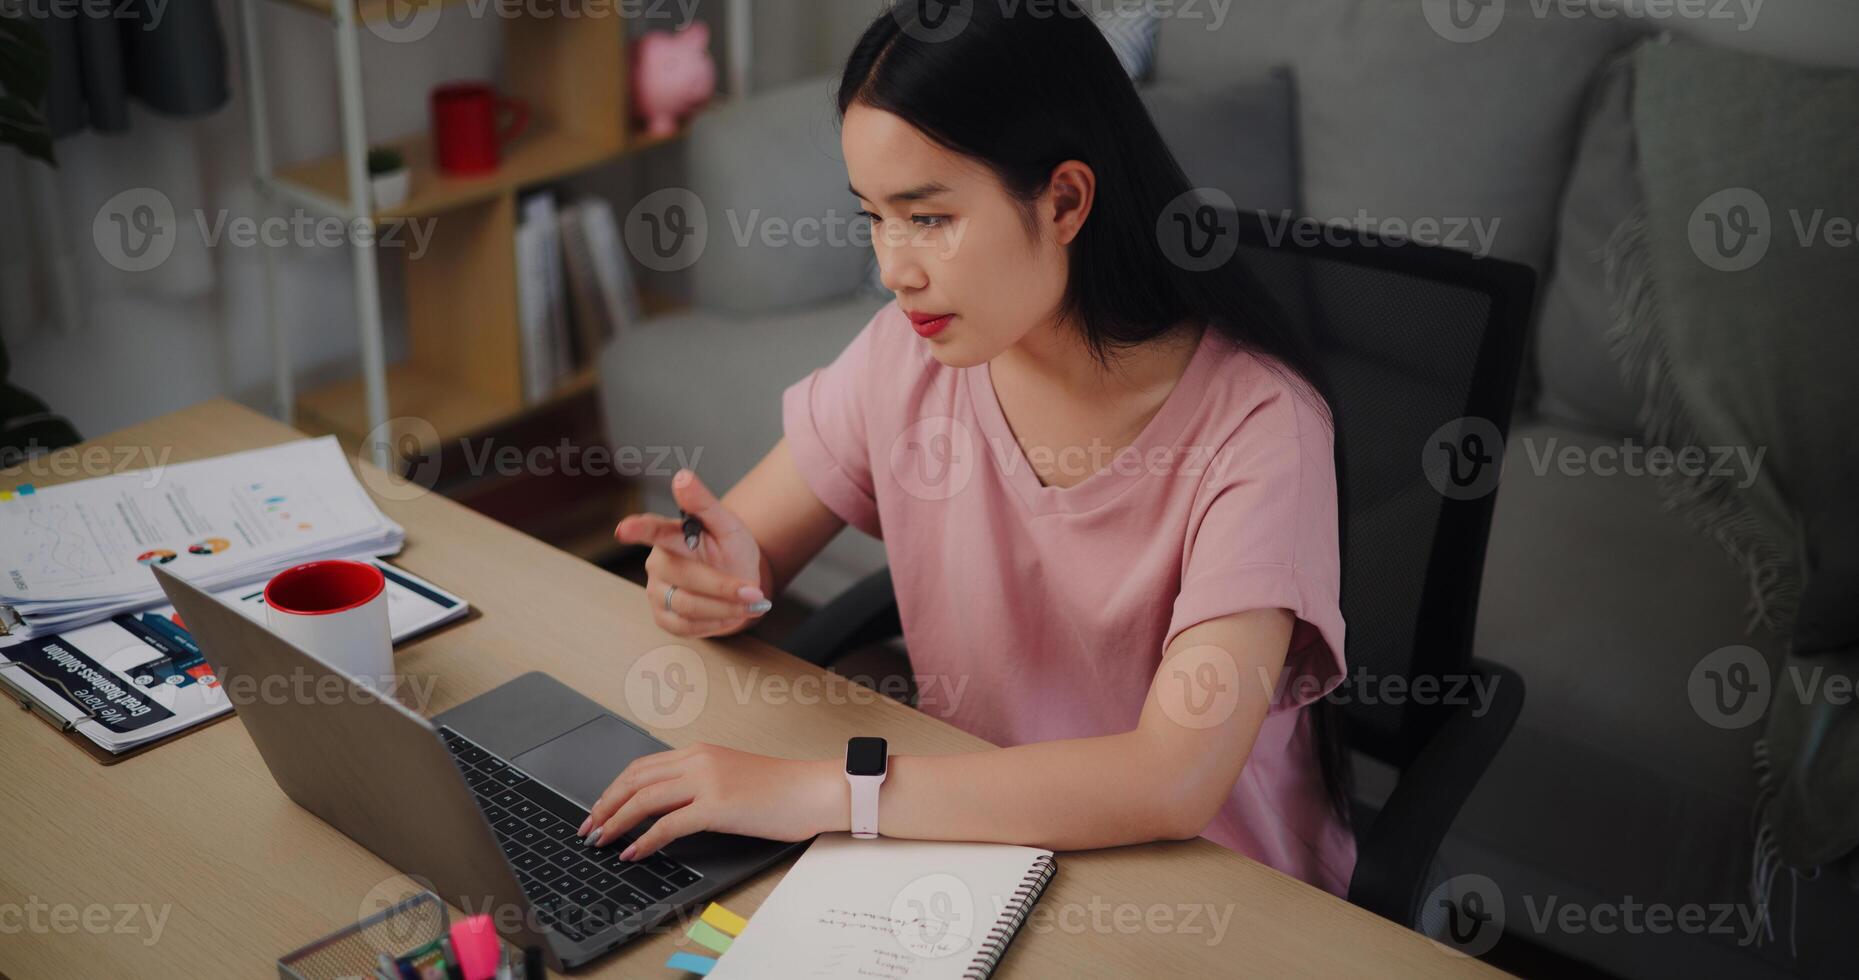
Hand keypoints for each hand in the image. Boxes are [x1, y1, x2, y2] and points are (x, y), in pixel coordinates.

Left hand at [575, 744, 846, 859]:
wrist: (814, 790)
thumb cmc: (781, 790)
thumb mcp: (732, 776)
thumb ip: (700, 783)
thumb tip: (668, 807)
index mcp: (700, 752)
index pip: (642, 767)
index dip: (614, 789)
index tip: (599, 809)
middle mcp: (699, 760)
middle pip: (635, 779)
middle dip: (605, 805)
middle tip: (589, 827)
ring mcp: (707, 781)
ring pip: (644, 798)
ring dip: (616, 822)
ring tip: (602, 840)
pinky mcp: (718, 806)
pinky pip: (668, 824)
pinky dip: (645, 840)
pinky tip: (634, 853)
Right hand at [615, 469, 771, 637]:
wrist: (740, 582)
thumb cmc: (729, 550)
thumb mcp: (727, 524)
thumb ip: (705, 503)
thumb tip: (682, 477)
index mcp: (671, 535)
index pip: (654, 530)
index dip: (639, 530)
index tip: (624, 529)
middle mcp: (658, 562)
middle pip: (686, 577)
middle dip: (723, 587)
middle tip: (754, 592)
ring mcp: (657, 591)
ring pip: (687, 605)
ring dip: (724, 608)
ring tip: (750, 603)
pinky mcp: (663, 618)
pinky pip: (687, 626)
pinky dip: (716, 623)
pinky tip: (730, 614)